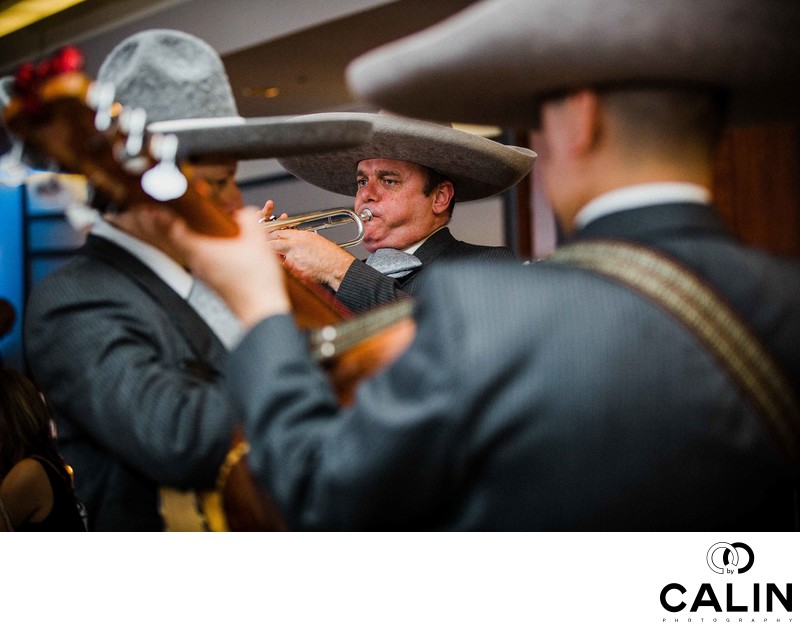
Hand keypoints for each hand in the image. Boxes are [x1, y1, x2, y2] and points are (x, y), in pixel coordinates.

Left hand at [169, 207, 290, 328]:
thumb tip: (242, 213)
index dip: (169, 218)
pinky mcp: (214, 284)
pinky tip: (224, 251)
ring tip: (209, 232)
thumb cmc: (257, 279)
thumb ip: (247, 219)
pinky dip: (209, 255)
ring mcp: (205, 276)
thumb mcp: (257, 240)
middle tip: (186, 216)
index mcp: (203, 251)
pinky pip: (205, 264)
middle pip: (183, 242)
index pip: (175, 231)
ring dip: (198, 242)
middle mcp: (199, 264)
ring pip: (195, 254)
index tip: (167, 209)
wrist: (262, 310)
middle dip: (184, 228)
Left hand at [266, 228, 355, 290]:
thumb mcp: (315, 239)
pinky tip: (299, 269)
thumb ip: (298, 238)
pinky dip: (289, 270)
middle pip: (272, 244)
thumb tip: (288, 239)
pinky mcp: (295, 272)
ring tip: (293, 262)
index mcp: (301, 236)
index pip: (278, 232)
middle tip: (268, 249)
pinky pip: (287, 270)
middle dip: (269, 247)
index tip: (269, 238)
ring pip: (278, 259)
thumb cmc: (331, 255)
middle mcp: (295, 247)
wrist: (337, 268)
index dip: (271, 235)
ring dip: (280, 260)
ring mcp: (294, 260)